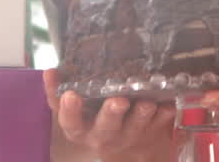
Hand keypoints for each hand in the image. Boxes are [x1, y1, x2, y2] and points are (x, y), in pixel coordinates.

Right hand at [44, 69, 173, 161]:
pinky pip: (161, 122)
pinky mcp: (153, 131)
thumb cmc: (96, 120)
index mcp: (81, 129)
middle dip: (112, 113)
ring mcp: (130, 134)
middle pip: (107, 127)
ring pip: (137, 125)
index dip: (70, 111)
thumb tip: (50, 71)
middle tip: (118, 101)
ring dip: (142, 113)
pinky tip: (168, 103)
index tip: (71, 95)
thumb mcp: (76, 112)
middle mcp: (105, 134)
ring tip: (147, 102)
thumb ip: (59, 92)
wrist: (130, 148)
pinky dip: (165, 113)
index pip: (70, 123)